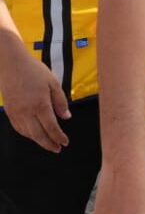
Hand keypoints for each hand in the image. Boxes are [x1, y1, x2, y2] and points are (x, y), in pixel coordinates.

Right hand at [0, 32, 70, 151]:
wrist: (11, 64)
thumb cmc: (33, 71)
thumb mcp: (53, 83)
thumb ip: (61, 101)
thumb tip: (66, 117)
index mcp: (40, 104)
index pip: (51, 127)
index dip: (59, 137)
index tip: (65, 142)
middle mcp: (27, 111)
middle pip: (38, 134)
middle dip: (49, 144)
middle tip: (57, 149)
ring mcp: (16, 112)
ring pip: (27, 133)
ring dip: (38, 140)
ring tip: (47, 143)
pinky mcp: (9, 111)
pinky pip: (18, 128)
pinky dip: (27, 134)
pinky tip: (33, 134)